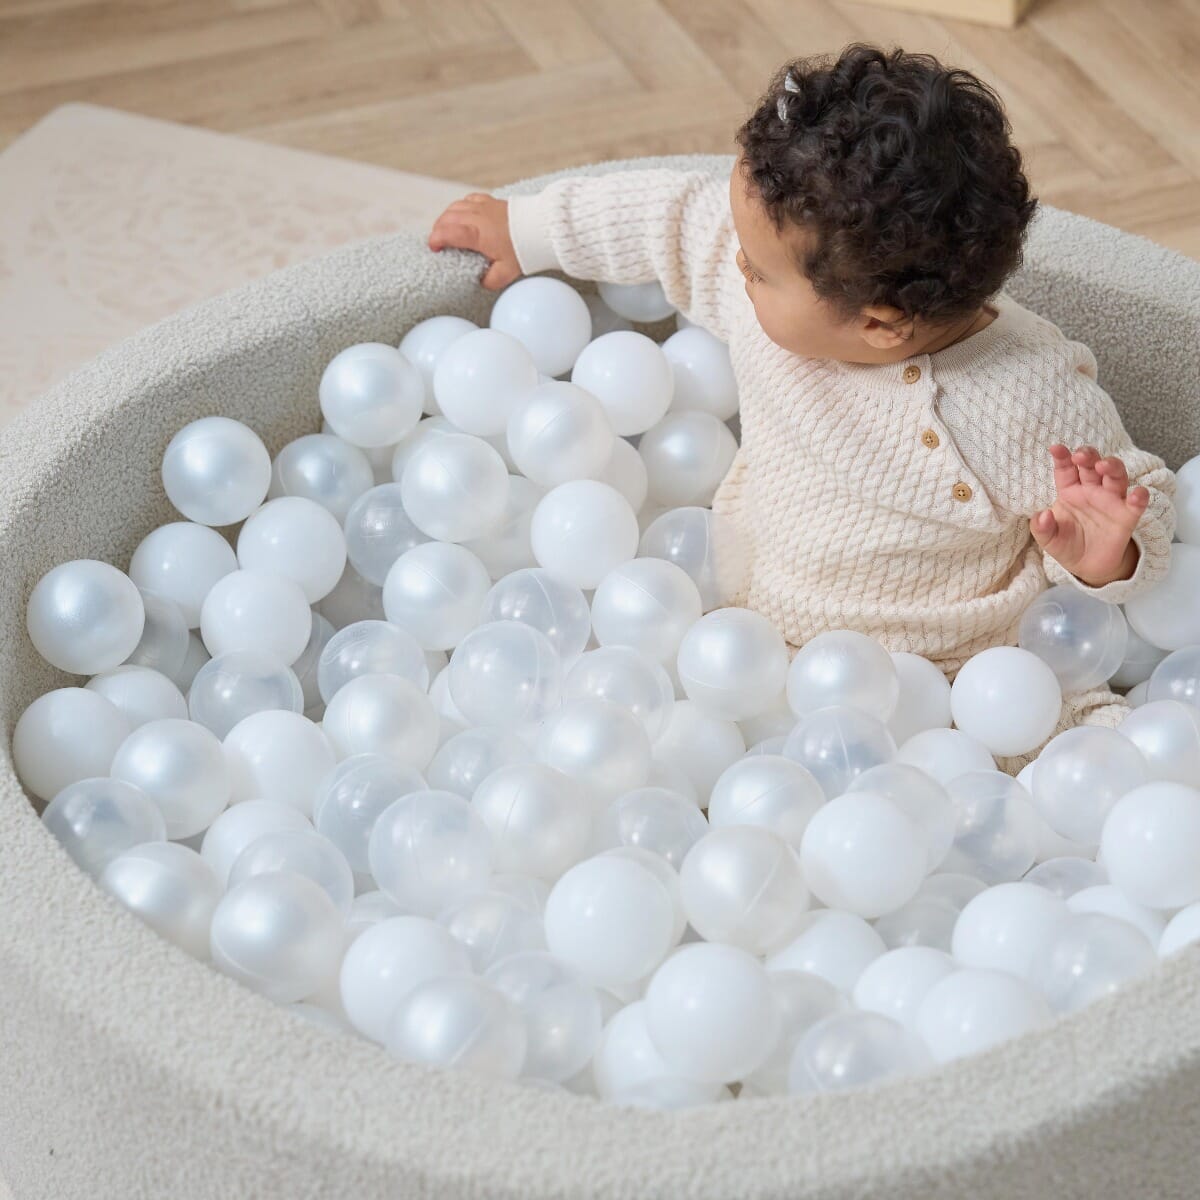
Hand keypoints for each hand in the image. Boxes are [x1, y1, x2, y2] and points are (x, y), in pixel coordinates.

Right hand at [428, 193, 519, 289]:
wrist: (540, 229)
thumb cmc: (523, 249)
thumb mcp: (506, 273)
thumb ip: (489, 280)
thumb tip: (480, 281)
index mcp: (477, 234)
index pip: (447, 232)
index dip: (435, 240)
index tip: (434, 249)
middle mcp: (476, 216)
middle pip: (447, 218)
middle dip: (438, 230)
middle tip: (439, 243)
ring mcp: (482, 206)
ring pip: (454, 206)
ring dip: (446, 218)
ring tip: (446, 230)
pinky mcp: (489, 200)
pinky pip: (467, 199)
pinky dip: (459, 207)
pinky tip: (461, 215)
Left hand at [1030, 444, 1147, 586]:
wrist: (1087, 567)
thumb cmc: (1066, 545)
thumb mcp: (1048, 540)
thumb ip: (1042, 528)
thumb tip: (1042, 515)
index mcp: (1070, 491)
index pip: (1066, 469)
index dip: (1062, 457)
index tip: (1056, 448)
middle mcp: (1092, 491)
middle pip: (1092, 465)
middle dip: (1088, 456)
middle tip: (1080, 455)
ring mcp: (1111, 501)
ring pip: (1116, 476)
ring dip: (1112, 467)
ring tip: (1103, 465)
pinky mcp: (1127, 516)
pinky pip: (1136, 503)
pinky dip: (1139, 497)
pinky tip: (1137, 493)